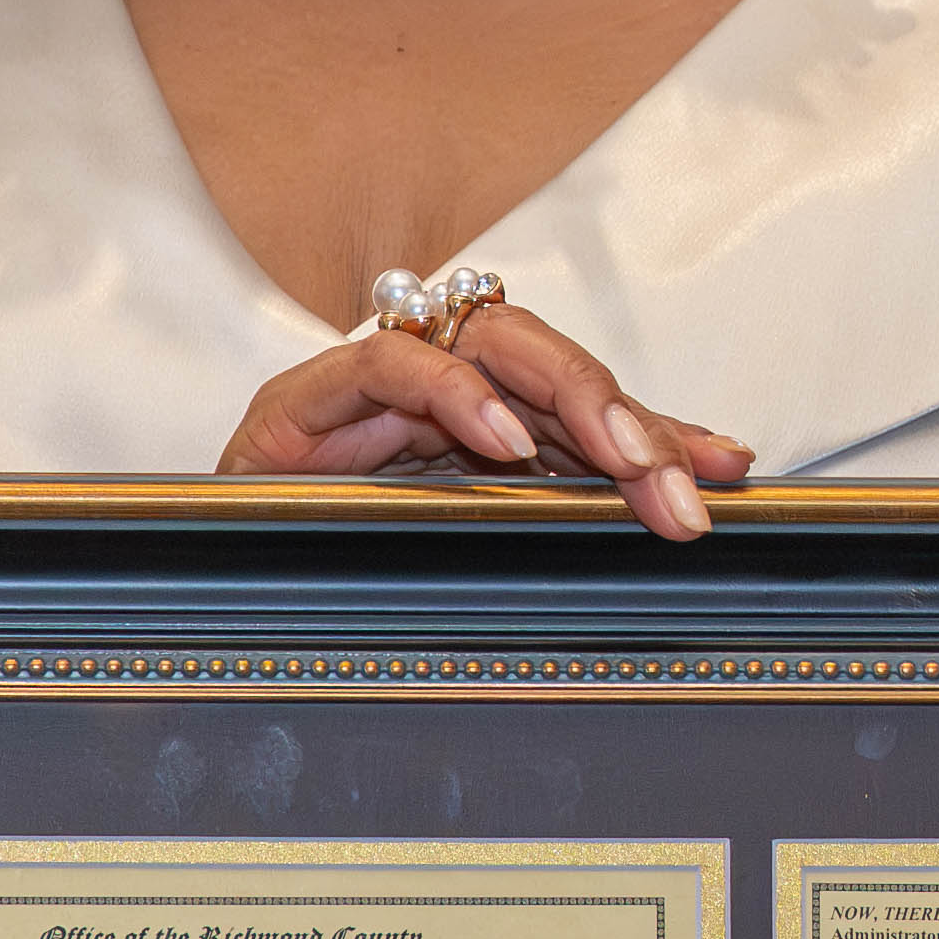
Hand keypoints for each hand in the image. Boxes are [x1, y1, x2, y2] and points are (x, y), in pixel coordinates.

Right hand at [223, 288, 749, 541]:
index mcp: (472, 423)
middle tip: (684, 482)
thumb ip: (566, 517)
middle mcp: (427, 388)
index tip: (730, 469)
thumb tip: (696, 497)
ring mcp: (368, 388)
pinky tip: (498, 441)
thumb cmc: (336, 573)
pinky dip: (450, 393)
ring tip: (620, 456)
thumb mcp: (471, 551)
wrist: (208, 598)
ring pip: (485, 339)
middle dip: (624, 415)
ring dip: (564, 395)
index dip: (656, 427)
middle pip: (545, 355)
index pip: (580, 401)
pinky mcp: (303, 401)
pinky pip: (389, 365)